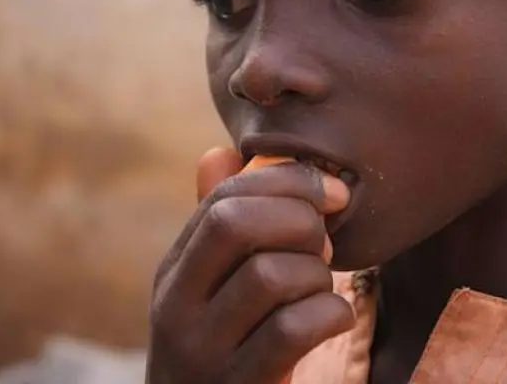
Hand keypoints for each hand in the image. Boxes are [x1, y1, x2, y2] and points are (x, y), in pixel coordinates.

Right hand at [146, 147, 354, 383]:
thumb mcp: (210, 293)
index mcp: (172, 274)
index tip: (332, 193)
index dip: (285, 182)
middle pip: (235, 224)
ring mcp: (204, 353)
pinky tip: (333, 319)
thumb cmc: (224, 352)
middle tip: (323, 245)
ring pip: (273, 274)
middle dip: (298, 220)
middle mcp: (176, 309)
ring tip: (321, 288)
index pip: (221, 199)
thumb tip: (217, 153)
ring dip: (318, 275)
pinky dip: (331, 313)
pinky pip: (296, 328)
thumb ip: (217, 229)